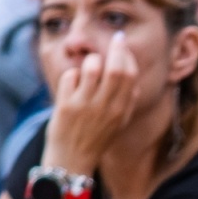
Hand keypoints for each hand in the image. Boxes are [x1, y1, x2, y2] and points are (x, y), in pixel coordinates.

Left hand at [44, 32, 138, 173]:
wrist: (72, 159)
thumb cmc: (97, 138)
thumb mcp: (120, 121)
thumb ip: (127, 100)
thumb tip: (132, 74)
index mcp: (122, 109)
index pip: (130, 74)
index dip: (128, 56)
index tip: (123, 45)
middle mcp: (106, 106)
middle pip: (116, 68)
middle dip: (116, 48)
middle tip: (114, 39)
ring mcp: (85, 105)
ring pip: (91, 67)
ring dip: (90, 60)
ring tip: (89, 66)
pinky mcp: (66, 105)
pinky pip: (70, 76)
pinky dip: (71, 75)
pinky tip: (72, 84)